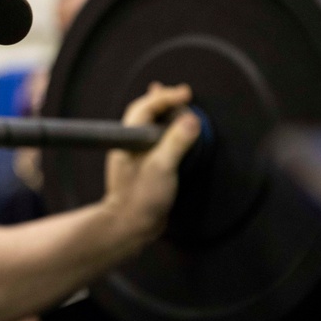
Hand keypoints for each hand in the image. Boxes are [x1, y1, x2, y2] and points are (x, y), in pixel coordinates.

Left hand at [104, 83, 199, 240]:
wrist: (131, 226)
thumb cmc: (140, 199)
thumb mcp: (162, 167)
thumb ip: (176, 142)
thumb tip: (190, 120)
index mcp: (130, 139)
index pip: (146, 107)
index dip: (166, 97)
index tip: (184, 94)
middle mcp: (131, 143)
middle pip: (146, 112)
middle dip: (164, 100)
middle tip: (184, 95)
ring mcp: (137, 154)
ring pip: (151, 126)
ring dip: (166, 114)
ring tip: (179, 102)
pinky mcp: (147, 165)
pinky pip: (158, 141)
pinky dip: (168, 132)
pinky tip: (176, 133)